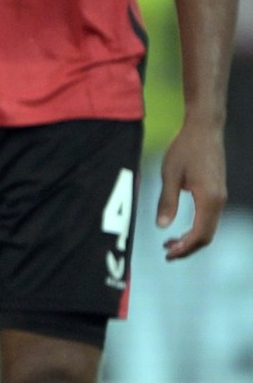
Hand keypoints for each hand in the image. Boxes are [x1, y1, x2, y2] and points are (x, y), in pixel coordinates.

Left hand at [157, 120, 226, 259]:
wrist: (204, 129)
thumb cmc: (184, 148)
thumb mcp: (170, 174)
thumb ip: (167, 201)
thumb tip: (162, 227)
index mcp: (208, 199)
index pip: (200, 234)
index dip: (184, 248)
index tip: (167, 253)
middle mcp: (218, 201)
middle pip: (207, 236)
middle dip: (188, 248)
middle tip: (166, 252)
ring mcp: (220, 197)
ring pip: (209, 228)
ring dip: (191, 239)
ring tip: (170, 242)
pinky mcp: (217, 192)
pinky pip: (209, 218)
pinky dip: (196, 228)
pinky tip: (181, 227)